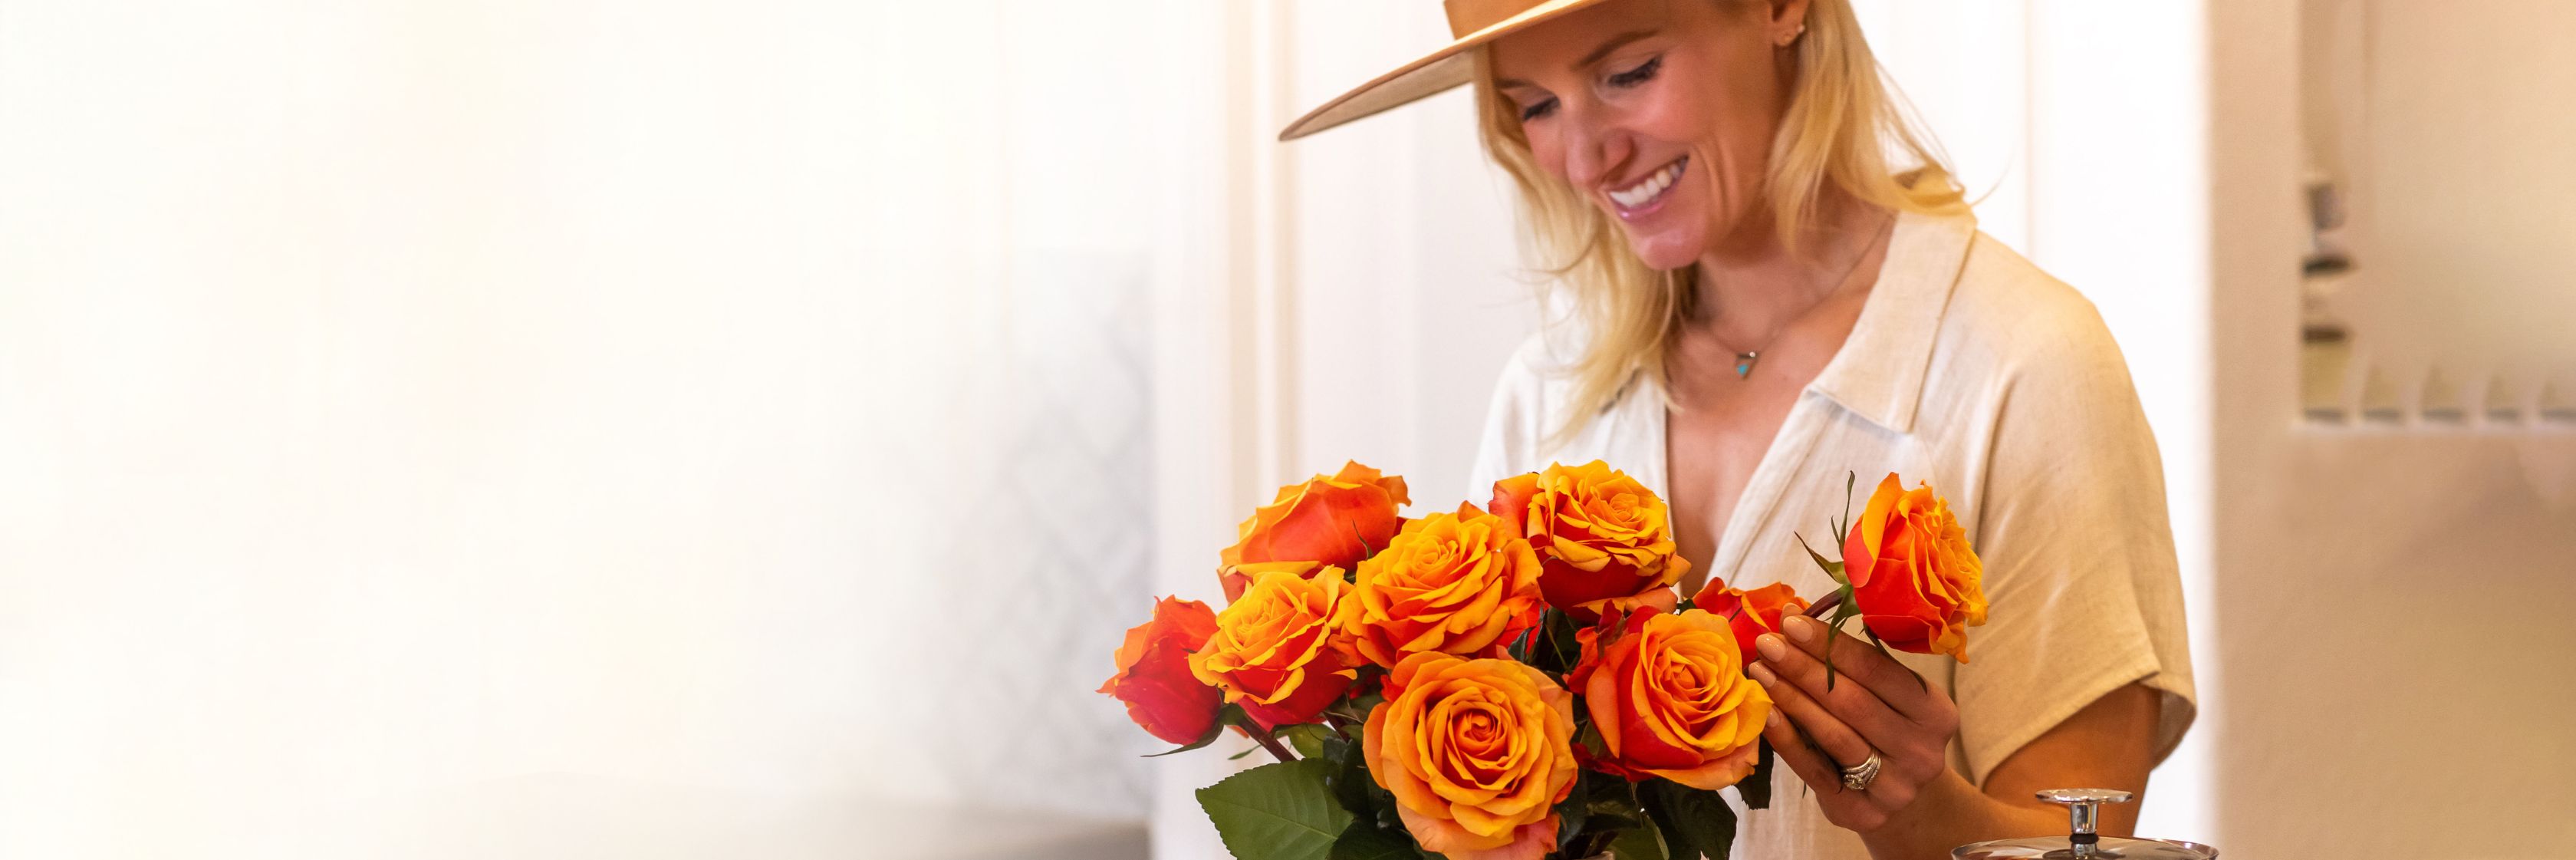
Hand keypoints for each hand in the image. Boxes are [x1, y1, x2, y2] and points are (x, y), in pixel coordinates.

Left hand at [1748, 613, 1960, 832]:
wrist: (1906, 800)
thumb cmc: (1890, 730)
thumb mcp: (1889, 696)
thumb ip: (1850, 661)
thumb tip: (1793, 613)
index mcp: (1935, 712)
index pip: (1878, 671)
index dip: (1832, 644)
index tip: (1792, 622)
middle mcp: (1921, 751)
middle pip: (1852, 702)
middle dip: (1804, 668)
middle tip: (1768, 644)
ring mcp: (1894, 786)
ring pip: (1833, 735)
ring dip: (1791, 698)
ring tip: (1761, 671)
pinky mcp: (1862, 812)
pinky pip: (1816, 770)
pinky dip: (1787, 740)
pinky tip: (1767, 713)